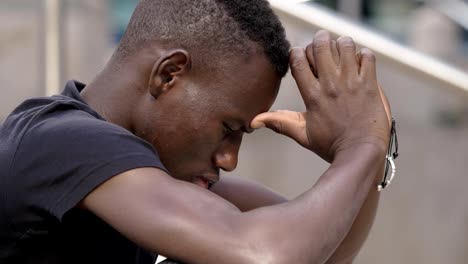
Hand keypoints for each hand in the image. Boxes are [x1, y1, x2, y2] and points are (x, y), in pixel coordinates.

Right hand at [251, 30, 390, 161]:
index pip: (298, 60)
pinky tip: (359, 64)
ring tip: (342, 53)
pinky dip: (363, 55)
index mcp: (312, 95)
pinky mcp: (370, 84)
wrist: (361, 153)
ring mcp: (351, 83)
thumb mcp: (302, 135)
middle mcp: (330, 85)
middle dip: (319, 41)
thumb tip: (253, 122)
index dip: (297, 52)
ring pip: (345, 46)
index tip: (301, 57)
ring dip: (342, 45)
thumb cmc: (331, 146)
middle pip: (320, 46)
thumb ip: (279, 123)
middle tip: (323, 47)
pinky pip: (366, 56)